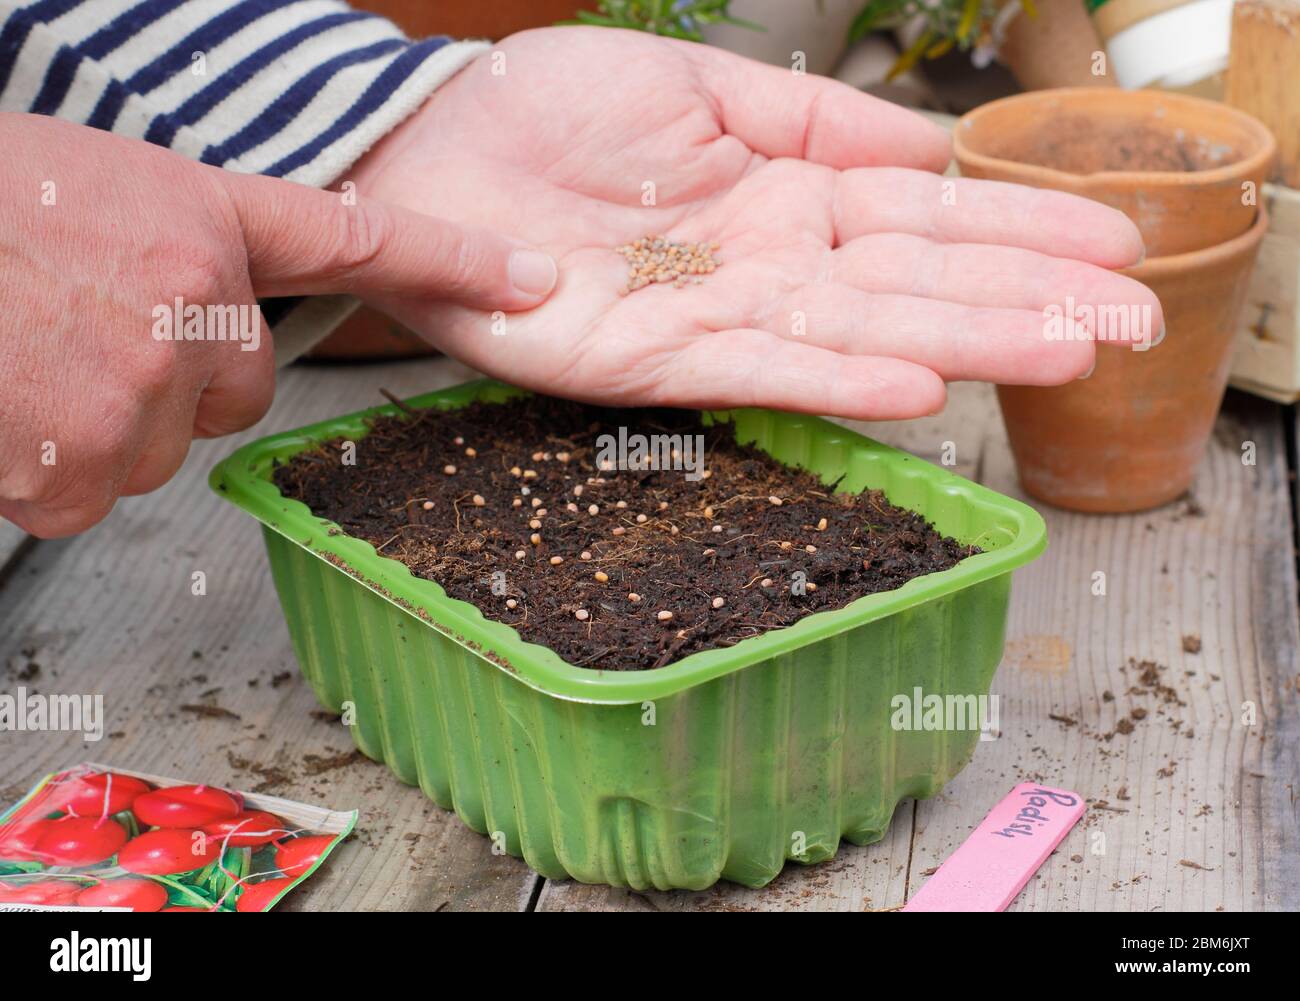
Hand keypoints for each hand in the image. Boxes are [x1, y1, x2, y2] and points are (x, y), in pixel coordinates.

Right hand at [0, 113, 556, 536]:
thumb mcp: (94, 196)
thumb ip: (179, 258)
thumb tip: (203, 334)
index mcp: (200, 220)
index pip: (356, 239)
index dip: (452, 260)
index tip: (526, 279)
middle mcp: (194, 304)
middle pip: (236, 388)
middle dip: (173, 378)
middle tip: (80, 332)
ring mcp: (142, 389)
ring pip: (157, 448)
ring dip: (97, 424)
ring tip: (24, 357)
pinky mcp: (82, 464)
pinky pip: (88, 493)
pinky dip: (45, 468)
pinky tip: (3, 404)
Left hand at [351, 26, 1160, 420]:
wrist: (436, 151)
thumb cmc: (553, 111)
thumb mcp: (703, 90)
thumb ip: (816, 121)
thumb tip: (929, 145)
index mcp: (789, 196)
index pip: (928, 216)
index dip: (1021, 229)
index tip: (1114, 245)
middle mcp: (772, 266)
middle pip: (918, 282)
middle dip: (1028, 298)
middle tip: (1133, 321)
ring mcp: (719, 318)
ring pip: (862, 333)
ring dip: (966, 343)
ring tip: (1065, 354)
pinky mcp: (653, 363)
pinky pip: (761, 370)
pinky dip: (839, 378)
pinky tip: (918, 384)